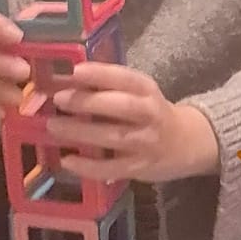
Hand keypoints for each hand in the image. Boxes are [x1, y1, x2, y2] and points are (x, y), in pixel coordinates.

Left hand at [47, 64, 219, 183]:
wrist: (187, 143)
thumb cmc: (152, 113)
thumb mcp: (140, 93)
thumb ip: (111, 87)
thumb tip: (66, 81)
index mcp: (148, 90)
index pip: (125, 78)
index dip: (100, 74)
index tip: (74, 71)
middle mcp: (150, 114)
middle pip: (120, 106)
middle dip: (87, 102)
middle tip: (59, 99)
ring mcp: (145, 143)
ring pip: (112, 137)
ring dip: (80, 131)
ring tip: (54, 126)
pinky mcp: (139, 168)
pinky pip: (111, 168)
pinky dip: (88, 166)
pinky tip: (67, 160)